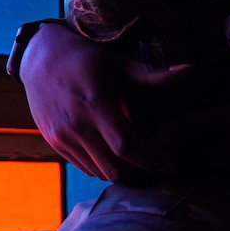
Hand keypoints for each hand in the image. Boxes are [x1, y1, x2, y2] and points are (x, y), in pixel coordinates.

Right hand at [19, 23, 189, 182]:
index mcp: (95, 103)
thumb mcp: (116, 61)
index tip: (169, 164)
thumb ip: (152, 74)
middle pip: (115, 167)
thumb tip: (191, 70)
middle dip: (141, 173)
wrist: (38, 58)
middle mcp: (77, 124)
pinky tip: (118, 160)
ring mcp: (63, 137)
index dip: (151, 159)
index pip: (127, 145)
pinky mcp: (55, 143)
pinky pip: (84, 167)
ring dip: (123, 174)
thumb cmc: (83, 56)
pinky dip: (104, 169)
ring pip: (99, 172)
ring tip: (142, 167)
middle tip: (159, 168)